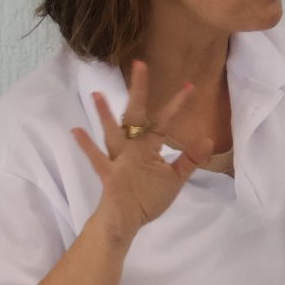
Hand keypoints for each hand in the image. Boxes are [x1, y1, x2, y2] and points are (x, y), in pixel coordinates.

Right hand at [71, 61, 210, 243]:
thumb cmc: (148, 198)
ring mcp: (119, 160)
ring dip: (106, 115)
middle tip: (141, 64)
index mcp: (149, 148)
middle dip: (139, 91)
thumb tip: (208, 139)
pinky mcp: (110, 175)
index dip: (176, 105)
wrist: (126, 221)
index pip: (163, 121)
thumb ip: (189, 159)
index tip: (190, 85)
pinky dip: (87, 146)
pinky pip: (98, 159)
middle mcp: (132, 148)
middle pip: (136, 115)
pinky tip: (76, 130)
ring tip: (98, 93)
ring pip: (113, 133)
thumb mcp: (175, 179)